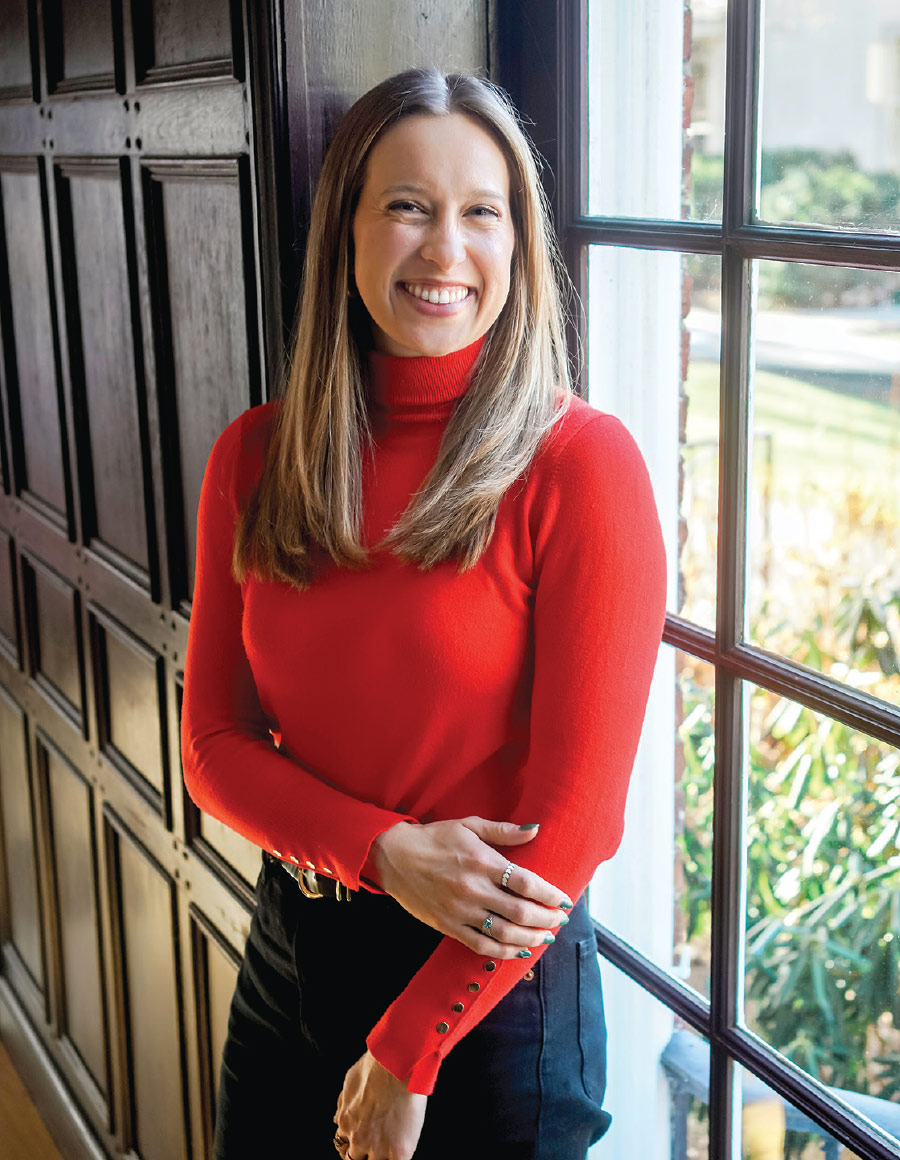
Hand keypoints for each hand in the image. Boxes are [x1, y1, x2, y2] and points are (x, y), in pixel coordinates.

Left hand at [334, 1050, 425, 1159]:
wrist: (398, 1064)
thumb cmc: (377, 1064)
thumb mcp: (351, 1080)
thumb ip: (343, 1103)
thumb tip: (338, 1116)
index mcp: (346, 1121)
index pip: (343, 1145)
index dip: (352, 1145)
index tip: (359, 1144)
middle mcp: (358, 1138)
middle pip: (353, 1159)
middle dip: (362, 1154)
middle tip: (372, 1148)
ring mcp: (379, 1147)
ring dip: (378, 1157)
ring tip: (386, 1149)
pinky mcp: (399, 1151)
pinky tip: (398, 1154)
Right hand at [365, 817, 571, 957]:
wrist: (393, 857)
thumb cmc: (434, 838)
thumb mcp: (468, 825)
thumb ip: (503, 831)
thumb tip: (535, 830)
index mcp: (481, 861)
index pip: (525, 882)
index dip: (549, 894)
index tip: (564, 899)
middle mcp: (473, 889)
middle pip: (520, 912)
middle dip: (547, 919)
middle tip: (560, 920)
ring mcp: (460, 911)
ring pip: (505, 934)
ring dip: (531, 939)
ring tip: (546, 937)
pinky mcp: (448, 926)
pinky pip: (481, 946)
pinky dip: (504, 953)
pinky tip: (519, 951)